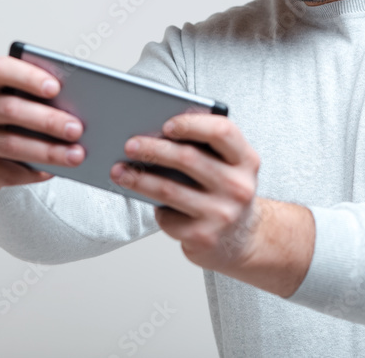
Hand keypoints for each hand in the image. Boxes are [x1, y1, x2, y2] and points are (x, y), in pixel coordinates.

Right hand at [0, 56, 85, 192]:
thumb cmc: (11, 117)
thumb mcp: (18, 98)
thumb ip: (38, 95)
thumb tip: (80, 104)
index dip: (27, 77)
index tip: (56, 87)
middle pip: (9, 109)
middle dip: (47, 120)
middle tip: (77, 128)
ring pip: (10, 144)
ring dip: (48, 151)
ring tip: (76, 155)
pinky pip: (6, 172)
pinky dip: (34, 172)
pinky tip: (54, 170)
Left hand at [109, 112, 264, 273]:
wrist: (240, 240)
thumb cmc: (224, 192)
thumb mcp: (228, 166)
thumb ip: (205, 147)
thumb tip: (155, 133)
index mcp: (246, 160)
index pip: (222, 132)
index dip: (192, 124)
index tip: (165, 124)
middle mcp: (238, 187)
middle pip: (188, 159)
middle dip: (153, 149)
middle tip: (129, 145)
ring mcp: (222, 214)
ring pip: (169, 189)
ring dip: (139, 178)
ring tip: (118, 171)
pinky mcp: (203, 237)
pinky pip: (167, 216)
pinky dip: (155, 207)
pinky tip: (147, 200)